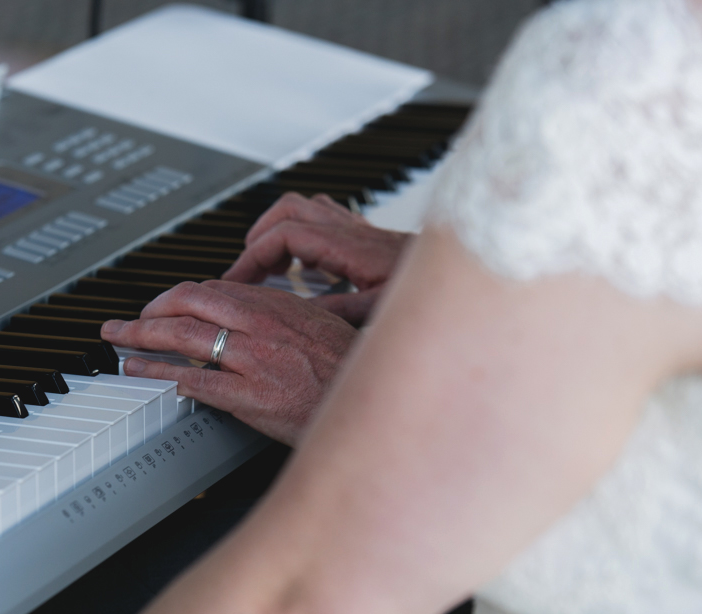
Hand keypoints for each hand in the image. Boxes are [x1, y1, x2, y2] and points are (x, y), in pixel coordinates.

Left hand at [101, 280, 356, 445]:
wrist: (376, 407)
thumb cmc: (352, 374)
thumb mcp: (322, 328)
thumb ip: (285, 319)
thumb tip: (256, 317)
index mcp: (278, 305)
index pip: (213, 290)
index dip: (179, 298)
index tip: (164, 308)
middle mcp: (261, 326)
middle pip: (188, 305)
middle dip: (149, 312)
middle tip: (126, 323)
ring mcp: (253, 360)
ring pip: (182, 338)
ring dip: (141, 338)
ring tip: (120, 343)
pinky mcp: (250, 396)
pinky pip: (193, 380)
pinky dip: (160, 374)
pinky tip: (142, 374)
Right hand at [221, 193, 412, 324]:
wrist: (464, 283)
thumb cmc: (429, 295)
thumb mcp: (378, 310)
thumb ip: (337, 312)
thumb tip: (298, 316)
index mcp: (349, 246)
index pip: (283, 235)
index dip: (253, 257)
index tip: (237, 281)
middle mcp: (352, 231)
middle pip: (288, 210)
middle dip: (258, 237)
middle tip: (246, 269)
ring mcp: (359, 231)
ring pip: (305, 210)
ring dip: (278, 232)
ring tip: (267, 264)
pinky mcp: (366, 239)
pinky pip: (322, 222)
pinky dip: (302, 239)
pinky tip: (304, 268)